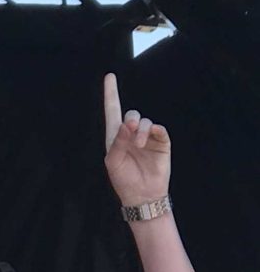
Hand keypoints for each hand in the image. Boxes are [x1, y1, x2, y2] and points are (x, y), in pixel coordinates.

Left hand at [103, 73, 170, 206]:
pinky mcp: (161, 142)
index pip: (113, 112)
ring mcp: (147, 137)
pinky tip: (152, 135)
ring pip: (144, 121)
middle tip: (129, 128)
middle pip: (131, 114)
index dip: (111, 95)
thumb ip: (118, 142)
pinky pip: (159, 129)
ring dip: (140, 130)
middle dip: (130, 119)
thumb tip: (126, 123)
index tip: (109, 76)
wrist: (142, 195)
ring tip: (139, 144)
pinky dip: (155, 129)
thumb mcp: (114, 162)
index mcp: (116, 138)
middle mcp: (131, 134)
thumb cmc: (124, 180)